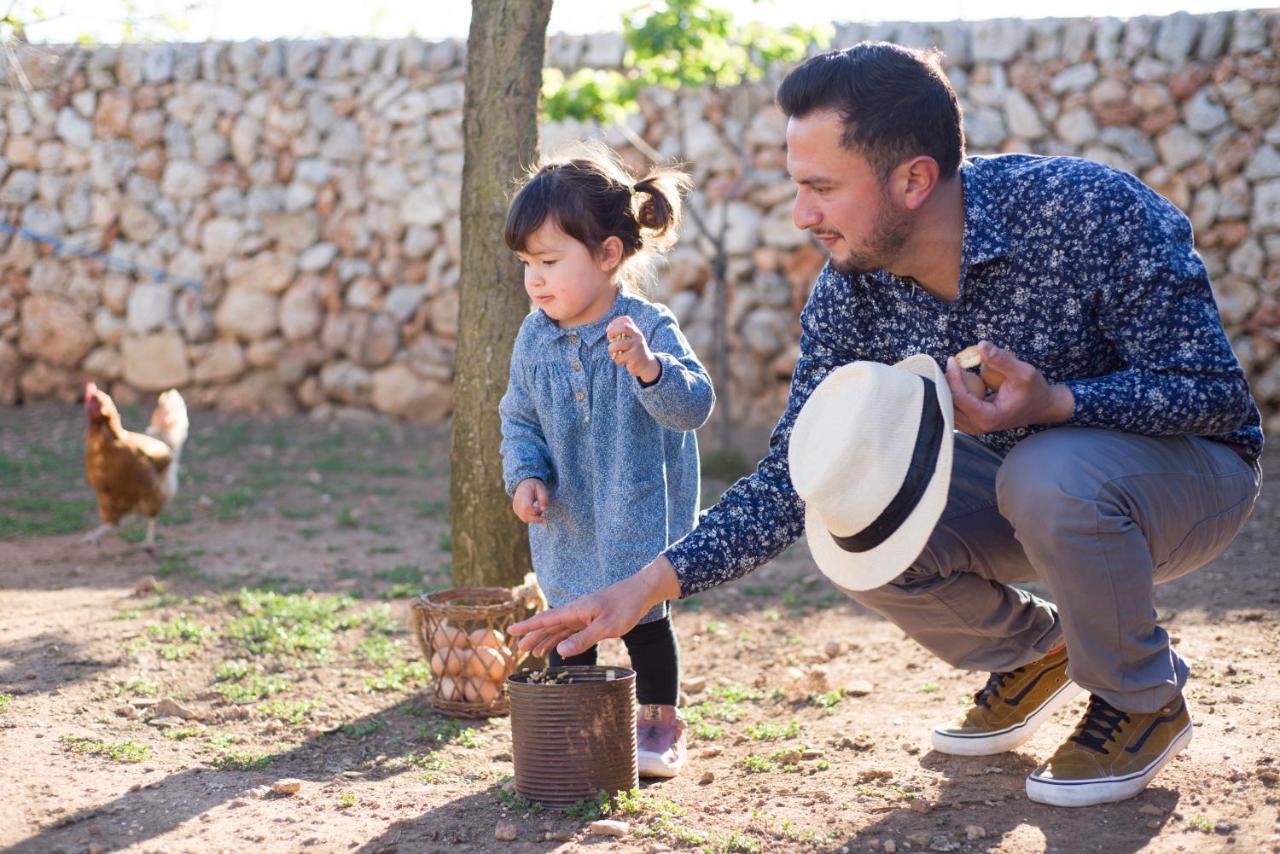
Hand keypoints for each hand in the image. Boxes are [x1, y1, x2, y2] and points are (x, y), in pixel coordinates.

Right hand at [509, 556, 681, 657]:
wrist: (641, 592)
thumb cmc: (625, 607)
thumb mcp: (606, 627)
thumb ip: (583, 639)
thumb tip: (560, 651)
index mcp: (575, 610)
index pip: (545, 619)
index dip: (528, 626)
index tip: (511, 630)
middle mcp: (575, 612)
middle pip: (549, 625)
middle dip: (533, 636)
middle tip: (519, 649)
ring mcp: (584, 615)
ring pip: (559, 629)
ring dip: (547, 640)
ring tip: (534, 653)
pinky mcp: (592, 619)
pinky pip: (572, 630)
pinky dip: (563, 639)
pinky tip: (559, 648)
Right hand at [512, 478, 548, 523]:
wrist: (525, 484)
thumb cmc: (535, 486)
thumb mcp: (541, 489)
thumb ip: (543, 498)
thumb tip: (543, 509)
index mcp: (523, 494)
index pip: (526, 507)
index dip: (535, 511)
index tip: (543, 508)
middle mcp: (517, 501)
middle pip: (525, 515)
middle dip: (536, 518)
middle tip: (545, 518)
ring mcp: (516, 507)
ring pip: (524, 518)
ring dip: (534, 519)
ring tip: (541, 513)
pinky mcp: (516, 510)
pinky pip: (524, 518)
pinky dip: (531, 519)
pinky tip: (536, 513)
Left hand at [606, 316, 659, 382]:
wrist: (647, 365)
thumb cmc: (634, 351)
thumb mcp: (631, 340)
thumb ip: (622, 335)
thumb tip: (609, 331)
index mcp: (636, 331)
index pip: (626, 320)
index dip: (614, 322)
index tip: (609, 329)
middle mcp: (638, 337)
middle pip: (624, 328)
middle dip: (612, 331)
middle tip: (609, 338)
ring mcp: (637, 347)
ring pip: (618, 345)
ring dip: (611, 348)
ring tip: (612, 352)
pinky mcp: (635, 358)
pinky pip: (620, 357)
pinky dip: (616, 359)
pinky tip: (621, 361)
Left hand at [943, 341, 1074, 433]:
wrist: (1042, 406)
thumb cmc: (1034, 389)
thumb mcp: (1023, 372)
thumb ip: (1002, 360)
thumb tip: (981, 345)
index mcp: (989, 417)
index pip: (960, 398)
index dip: (953, 377)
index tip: (952, 360)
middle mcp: (978, 427)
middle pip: (948, 406)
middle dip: (945, 385)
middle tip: (949, 364)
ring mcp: (974, 428)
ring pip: (948, 410)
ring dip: (946, 391)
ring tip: (951, 371)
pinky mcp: (972, 423)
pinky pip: (954, 410)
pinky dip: (951, 396)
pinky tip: (956, 381)